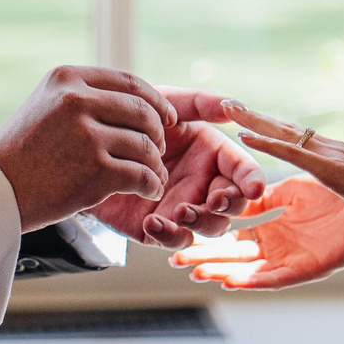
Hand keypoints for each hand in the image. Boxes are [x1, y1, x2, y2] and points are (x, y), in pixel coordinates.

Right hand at [0, 66, 173, 231]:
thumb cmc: (21, 154)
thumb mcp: (45, 105)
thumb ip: (82, 96)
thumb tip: (133, 99)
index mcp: (67, 78)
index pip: (128, 81)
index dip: (155, 100)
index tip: (167, 117)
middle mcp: (77, 100)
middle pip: (142, 111)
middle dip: (158, 133)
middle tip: (159, 151)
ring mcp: (87, 134)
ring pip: (145, 145)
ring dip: (155, 164)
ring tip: (154, 175)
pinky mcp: (95, 170)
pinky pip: (141, 174)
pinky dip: (151, 184)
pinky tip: (148, 190)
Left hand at [88, 89, 265, 249]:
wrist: (89, 145)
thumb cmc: (132, 119)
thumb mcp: (164, 105)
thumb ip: (199, 103)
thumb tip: (235, 105)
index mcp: (214, 154)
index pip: (245, 171)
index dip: (253, 180)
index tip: (253, 188)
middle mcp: (205, 184)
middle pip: (235, 204)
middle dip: (230, 205)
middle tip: (214, 200)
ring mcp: (184, 208)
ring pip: (211, 228)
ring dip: (201, 222)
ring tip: (179, 210)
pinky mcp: (160, 229)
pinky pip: (175, 241)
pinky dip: (169, 235)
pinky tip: (153, 221)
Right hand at [172, 177, 343, 289]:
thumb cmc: (343, 190)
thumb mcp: (293, 189)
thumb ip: (264, 197)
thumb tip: (235, 195)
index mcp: (276, 227)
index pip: (235, 235)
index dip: (211, 236)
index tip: (185, 233)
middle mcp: (281, 246)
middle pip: (235, 256)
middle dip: (205, 257)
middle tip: (174, 258)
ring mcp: (293, 259)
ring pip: (248, 270)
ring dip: (220, 272)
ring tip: (192, 272)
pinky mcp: (308, 270)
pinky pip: (275, 279)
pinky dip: (251, 282)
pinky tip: (229, 281)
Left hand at [224, 104, 343, 206]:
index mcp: (332, 153)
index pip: (296, 135)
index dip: (272, 125)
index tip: (252, 116)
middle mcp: (325, 147)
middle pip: (282, 127)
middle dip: (253, 116)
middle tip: (227, 102)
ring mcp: (324, 154)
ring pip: (280, 131)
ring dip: (252, 120)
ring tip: (227, 108)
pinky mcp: (325, 167)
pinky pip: (289, 152)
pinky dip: (265, 143)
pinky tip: (245, 136)